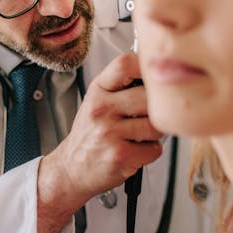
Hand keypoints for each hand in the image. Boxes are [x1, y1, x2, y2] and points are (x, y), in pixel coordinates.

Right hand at [36, 53, 163, 232]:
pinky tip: (134, 151)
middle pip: (150, 97)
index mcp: (98, 91)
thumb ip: (123, 85)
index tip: (152, 79)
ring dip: (153, 134)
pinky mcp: (121, 155)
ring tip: (137, 137)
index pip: (125, 64)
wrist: (72, 167)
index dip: (146, 68)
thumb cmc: (91, 134)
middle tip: (143, 118)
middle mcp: (102, 108)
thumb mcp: (98, 101)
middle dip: (155, 110)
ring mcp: (110, 132)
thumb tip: (160, 72)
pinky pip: (155, 149)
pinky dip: (149, 153)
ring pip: (156, 125)